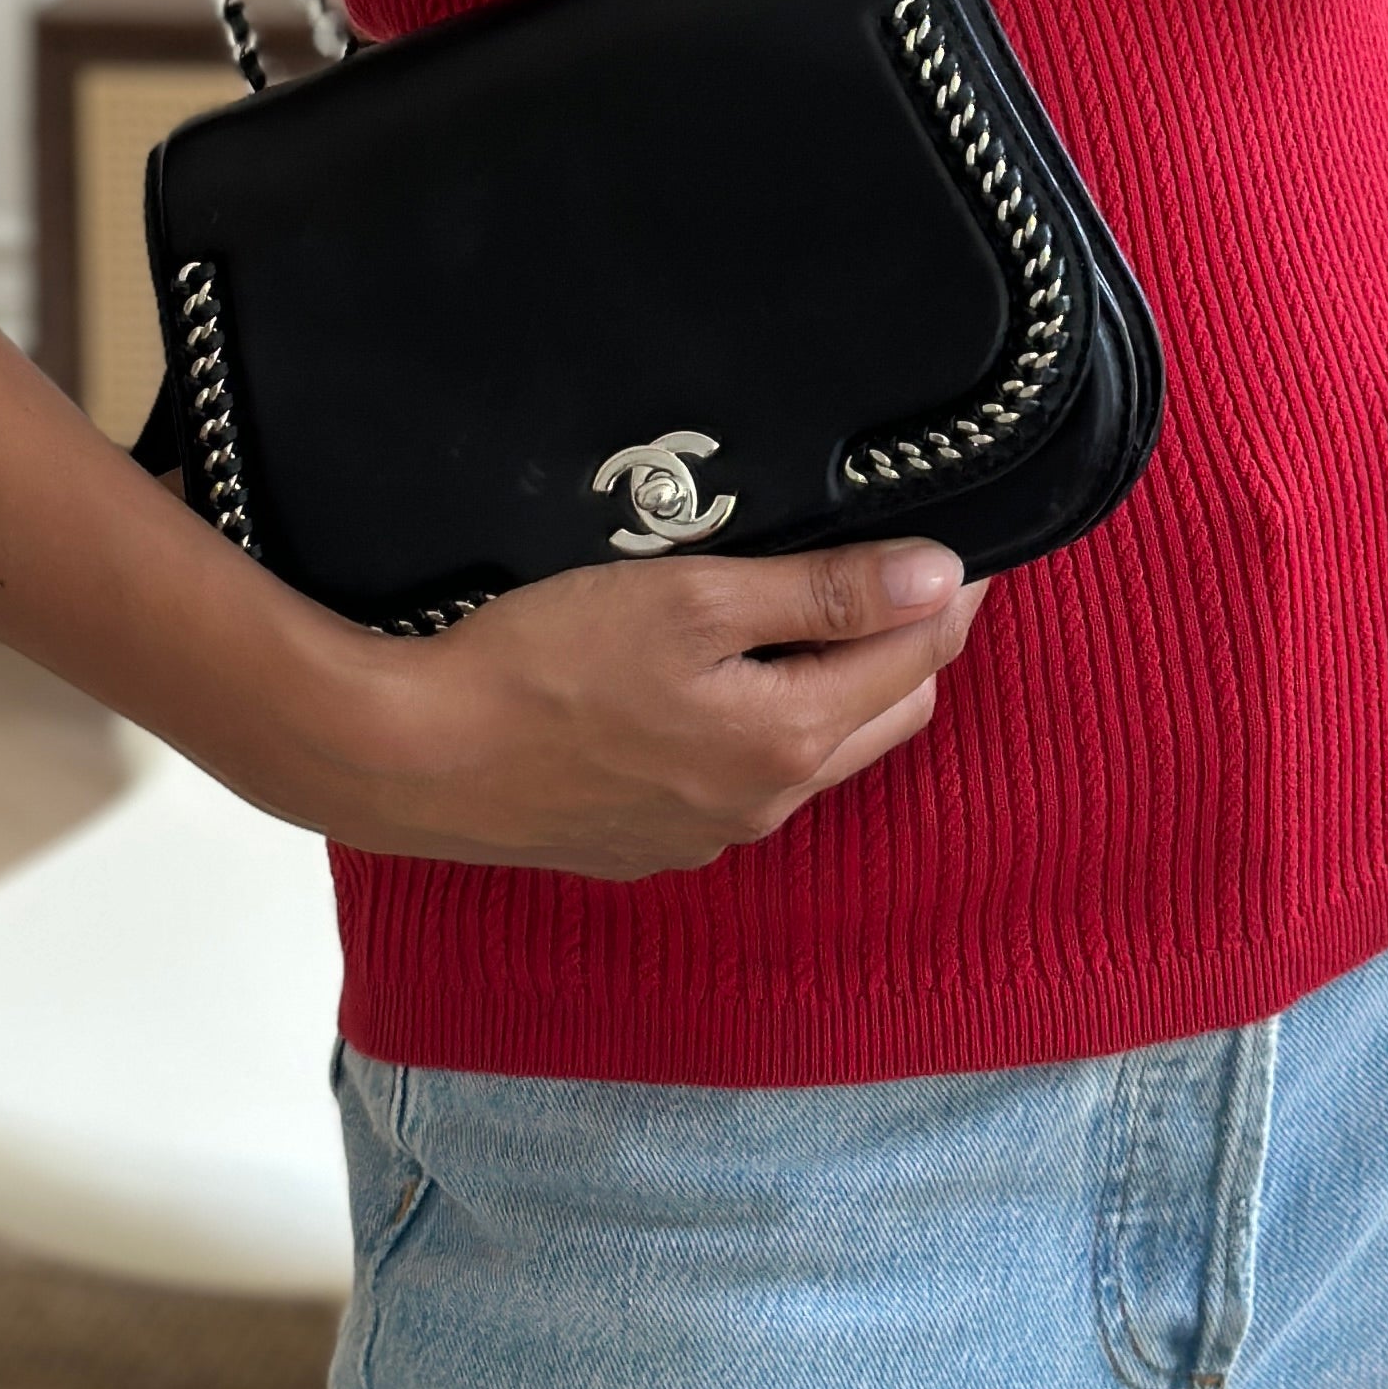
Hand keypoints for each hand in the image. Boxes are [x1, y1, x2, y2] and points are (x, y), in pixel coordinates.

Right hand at [287, 539, 989, 879]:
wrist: (419, 756)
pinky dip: (772, 727)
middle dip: (912, 644)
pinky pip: (749, 782)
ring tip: (826, 614)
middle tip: (908, 571)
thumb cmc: (547, 661)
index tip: (968, 544)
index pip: (916, 660)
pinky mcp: (653, 844)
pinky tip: (729, 683)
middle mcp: (765, 805)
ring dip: (843, 689)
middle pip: (883, 715)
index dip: (949, 596)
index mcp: (789, 741)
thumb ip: (822, 593)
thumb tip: (940, 578)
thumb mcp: (693, 600)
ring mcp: (708, 835)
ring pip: (817, 753)